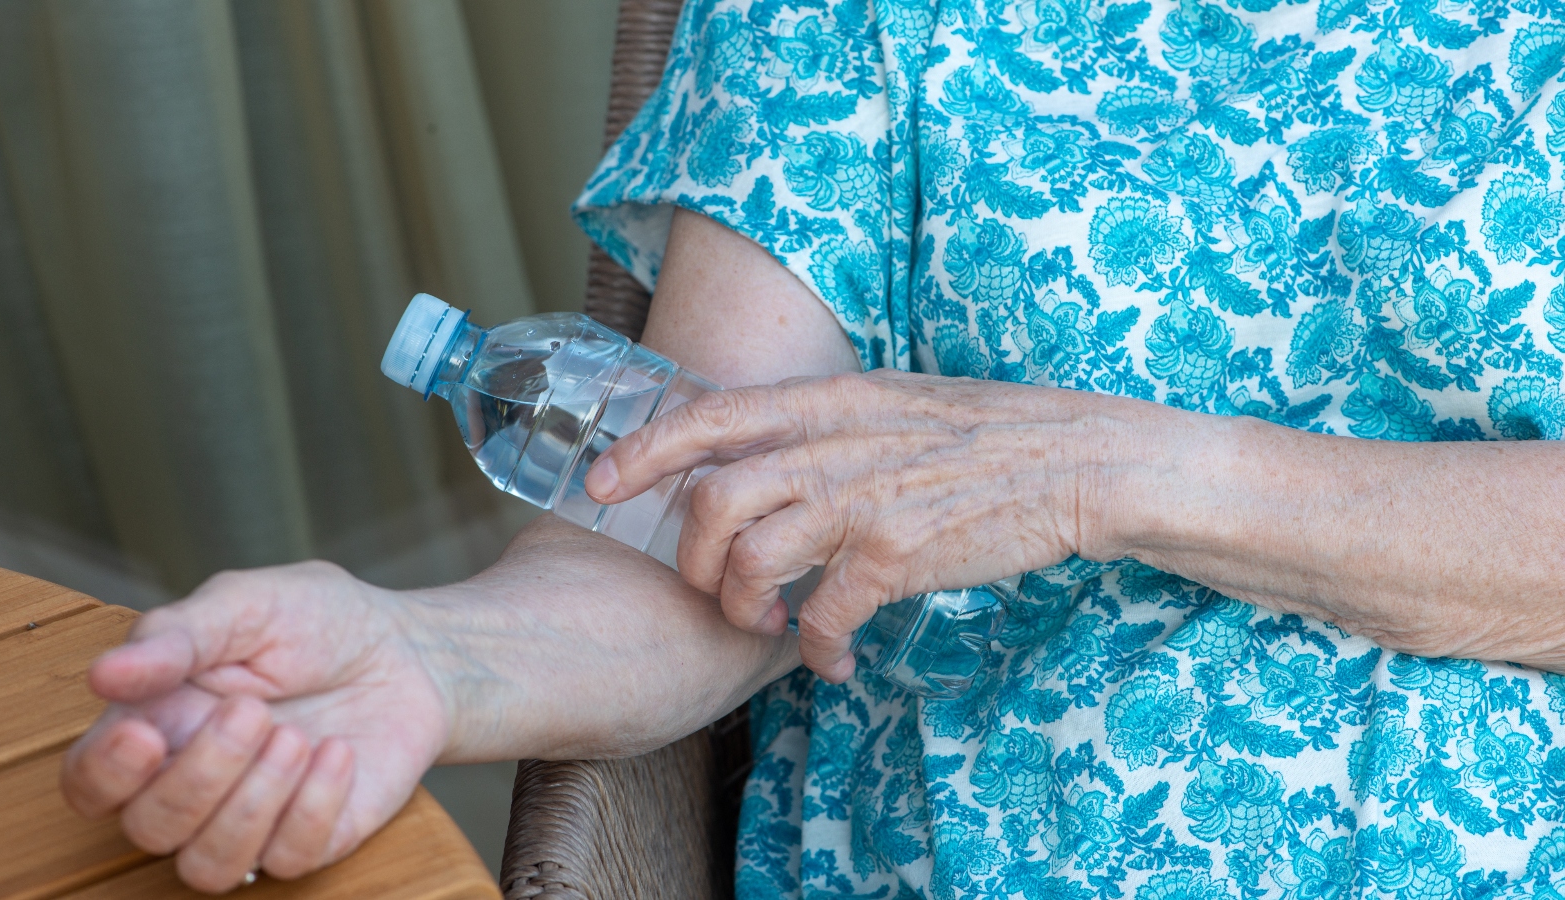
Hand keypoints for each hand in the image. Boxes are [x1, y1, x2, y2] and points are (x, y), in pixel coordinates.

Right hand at [62, 562, 447, 893]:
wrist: (411, 648)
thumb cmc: (319, 620)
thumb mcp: (247, 604)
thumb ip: (177, 638)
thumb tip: (103, 673)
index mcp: (158, 722)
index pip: (91, 783)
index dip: (104, 774)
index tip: (145, 735)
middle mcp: (194, 782)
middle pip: (149, 828)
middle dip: (200, 775)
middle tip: (255, 711)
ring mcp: (253, 817)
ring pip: (208, 866)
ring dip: (252, 803)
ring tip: (297, 736)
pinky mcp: (313, 836)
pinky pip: (288, 860)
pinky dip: (314, 807)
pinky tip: (338, 751)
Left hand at [584, 370, 1142, 680]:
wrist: (1073, 460)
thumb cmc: (981, 433)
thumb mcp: (888, 401)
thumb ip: (820, 422)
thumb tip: (759, 454)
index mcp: (825, 400)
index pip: (708, 414)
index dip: (643, 450)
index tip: (600, 483)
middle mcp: (831, 445)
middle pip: (711, 503)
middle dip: (689, 559)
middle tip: (709, 586)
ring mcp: (861, 500)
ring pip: (750, 563)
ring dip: (742, 608)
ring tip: (768, 624)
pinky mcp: (896, 556)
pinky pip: (821, 616)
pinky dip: (814, 649)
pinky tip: (830, 658)